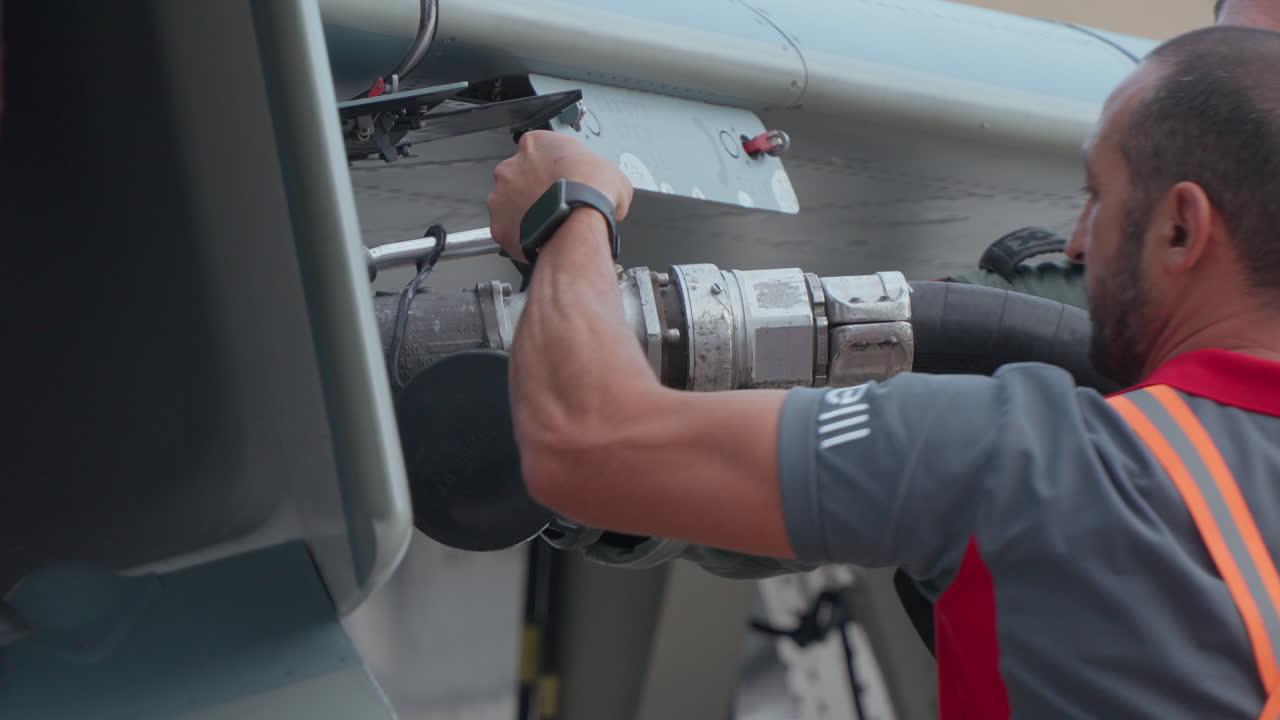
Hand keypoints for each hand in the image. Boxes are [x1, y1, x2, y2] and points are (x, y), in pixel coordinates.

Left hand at [487, 131, 632, 262]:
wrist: (579, 222)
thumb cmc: (590, 192)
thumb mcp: (609, 171)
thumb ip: (596, 174)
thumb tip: (604, 190)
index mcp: (534, 144)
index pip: (538, 150)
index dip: (551, 167)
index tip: (560, 178)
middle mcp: (511, 166)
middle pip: (518, 177)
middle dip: (534, 190)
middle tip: (554, 202)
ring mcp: (500, 196)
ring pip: (509, 204)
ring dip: (525, 212)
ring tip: (548, 223)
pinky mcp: (499, 224)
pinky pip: (507, 230)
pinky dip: (520, 235)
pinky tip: (540, 237)